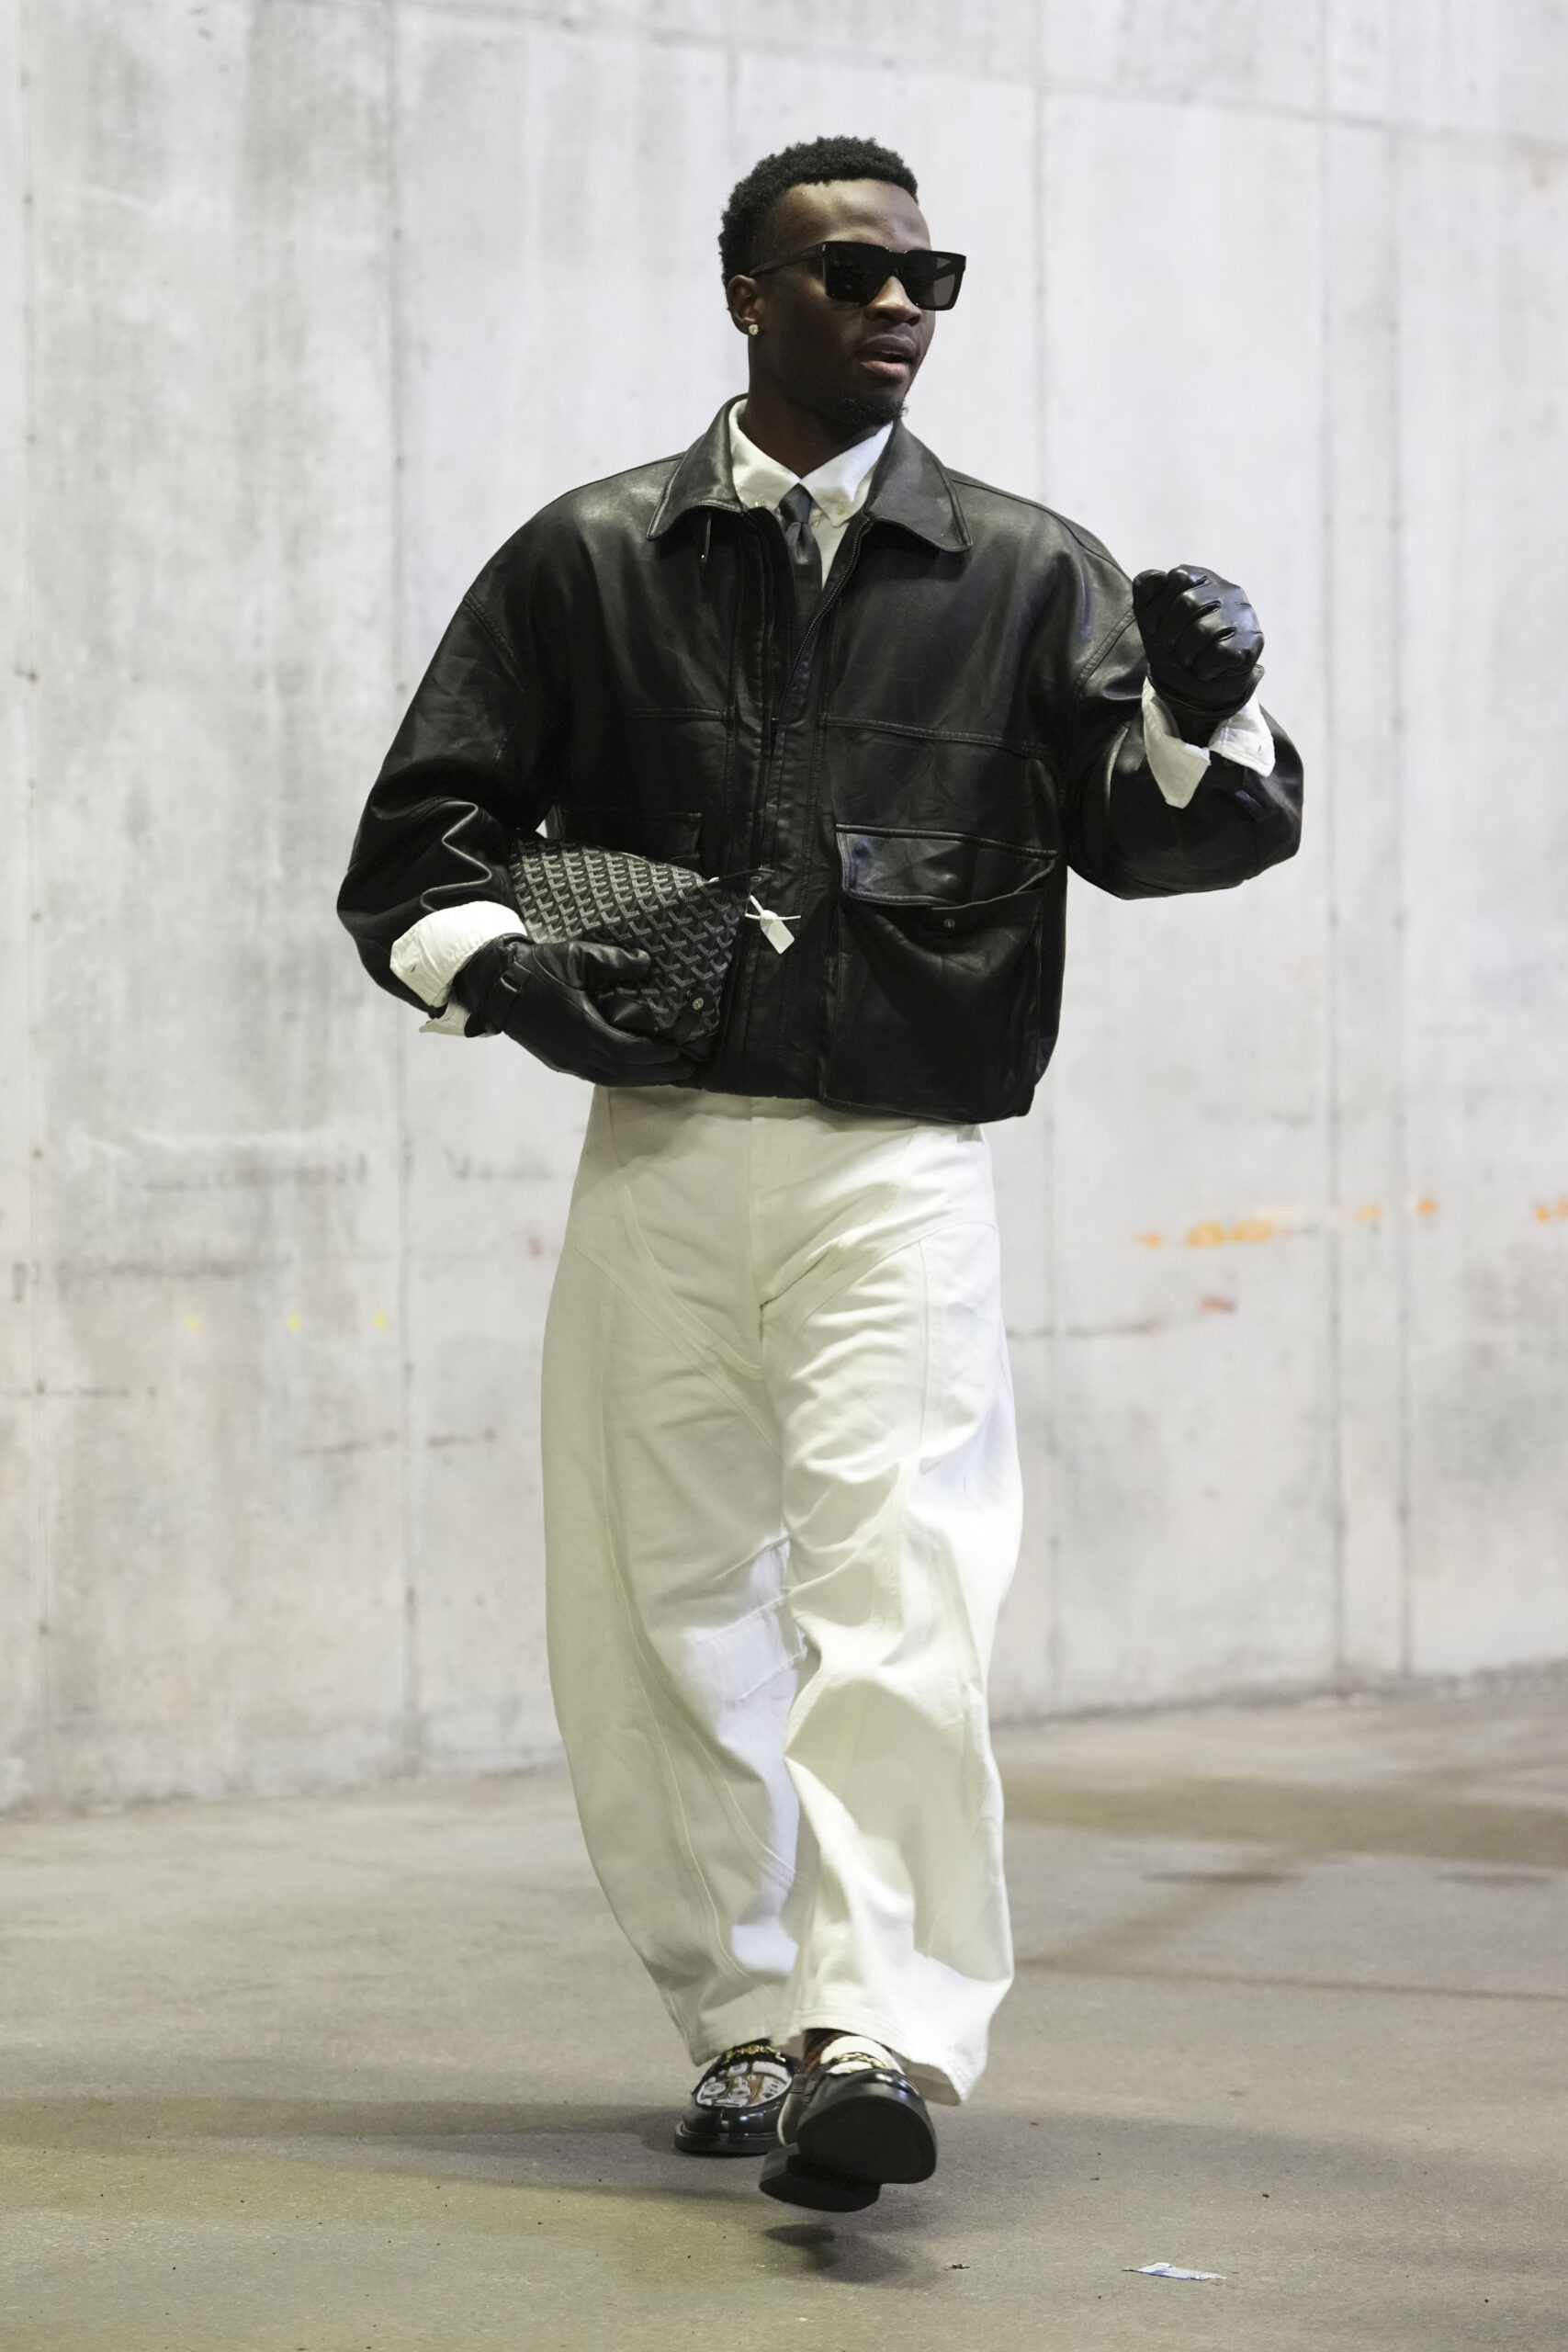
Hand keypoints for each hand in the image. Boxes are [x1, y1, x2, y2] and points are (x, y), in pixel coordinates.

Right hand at [453, 935, 697, 1086]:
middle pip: (625, 1072)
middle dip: (658, 1072)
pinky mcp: (559, 1062)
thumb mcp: (577, 956)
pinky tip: (634, 1071)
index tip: (681, 1052)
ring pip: (611, 1078)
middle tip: (687, 1069)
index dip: (657, 1054)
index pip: (629, 1051)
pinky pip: (598, 1075)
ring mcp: (566, 1062)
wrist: (497, 984)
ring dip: (641, 1078)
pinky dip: (621, 1076)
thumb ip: (614, 961)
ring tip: (667, 1074)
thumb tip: (647, 963)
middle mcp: (577, 1054)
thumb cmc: (538, 968)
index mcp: (583, 1030)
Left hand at [1132, 564, 1264, 740]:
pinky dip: (1204, 668)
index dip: (1158, 609)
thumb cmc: (1174, 646)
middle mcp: (1227, 590)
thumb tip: (1157, 576)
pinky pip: (1220, 652)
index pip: (1178, 576)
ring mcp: (1243, 614)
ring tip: (1189, 661)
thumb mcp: (1150, 617)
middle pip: (1188, 603)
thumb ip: (1146, 590)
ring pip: (1203, 630)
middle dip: (1170, 634)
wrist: (1193, 689)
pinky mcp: (1253, 640)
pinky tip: (1207, 669)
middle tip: (1171, 649)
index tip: (1155, 629)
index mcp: (1202, 579)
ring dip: (1186, 655)